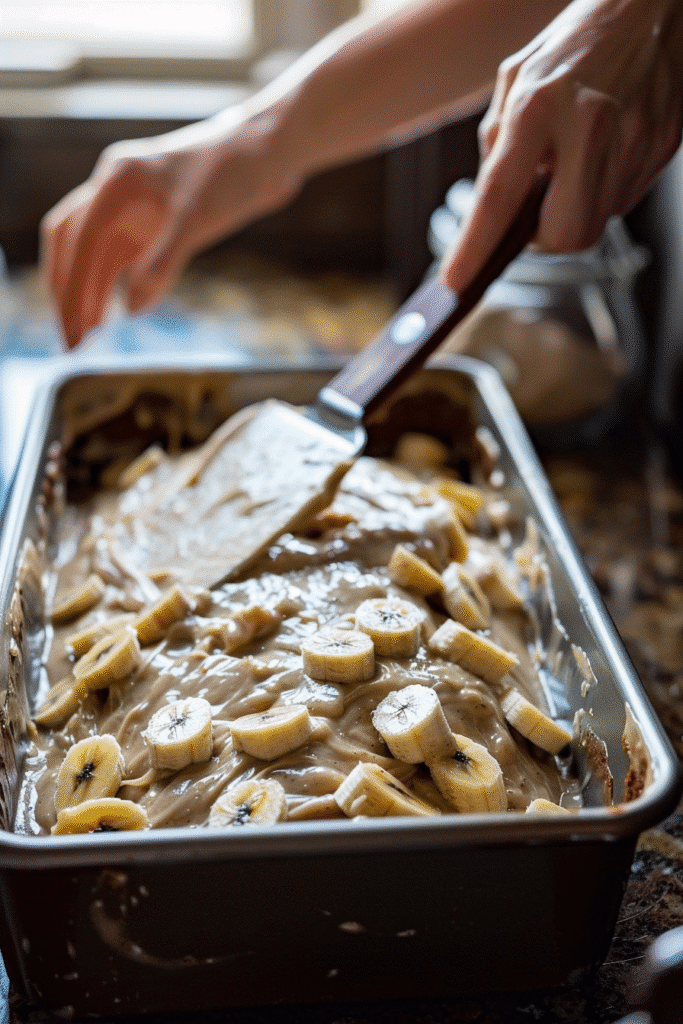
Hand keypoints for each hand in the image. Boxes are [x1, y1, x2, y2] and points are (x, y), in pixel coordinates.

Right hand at [40, 108, 300, 348]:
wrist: (268, 151)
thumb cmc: (232, 175)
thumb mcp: (198, 220)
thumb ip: (162, 263)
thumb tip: (130, 308)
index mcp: (117, 182)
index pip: (79, 240)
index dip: (71, 287)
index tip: (73, 328)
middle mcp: (115, 192)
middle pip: (71, 245)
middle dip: (66, 292)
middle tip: (71, 341)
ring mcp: (133, 207)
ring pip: (93, 253)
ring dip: (86, 292)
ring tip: (86, 337)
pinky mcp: (152, 221)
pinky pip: (119, 256)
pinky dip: (111, 284)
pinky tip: (113, 313)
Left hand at [443, 0, 682, 292]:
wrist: (653, 4)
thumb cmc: (576, 43)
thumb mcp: (516, 81)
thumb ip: (498, 145)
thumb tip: (490, 207)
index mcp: (540, 105)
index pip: (500, 196)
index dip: (476, 246)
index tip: (456, 279)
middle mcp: (589, 125)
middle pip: (565, 234)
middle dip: (546, 235)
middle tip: (538, 207)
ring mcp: (634, 139)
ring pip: (597, 223)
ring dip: (576, 209)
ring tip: (574, 164)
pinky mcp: (662, 147)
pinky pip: (623, 201)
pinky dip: (604, 191)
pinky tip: (602, 154)